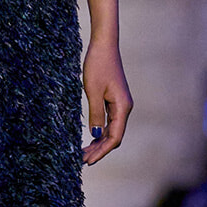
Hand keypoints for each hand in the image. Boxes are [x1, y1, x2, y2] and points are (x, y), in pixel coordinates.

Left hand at [82, 41, 131, 165]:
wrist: (104, 45)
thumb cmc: (98, 64)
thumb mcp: (93, 90)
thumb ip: (95, 114)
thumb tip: (97, 135)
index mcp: (122, 107)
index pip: (114, 137)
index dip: (102, 151)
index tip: (88, 161)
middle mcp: (124, 108)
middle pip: (114, 136)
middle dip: (99, 150)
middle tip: (82, 161)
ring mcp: (120, 104)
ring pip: (111, 130)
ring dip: (99, 142)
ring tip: (83, 153)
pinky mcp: (114, 99)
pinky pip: (109, 121)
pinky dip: (100, 131)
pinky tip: (91, 138)